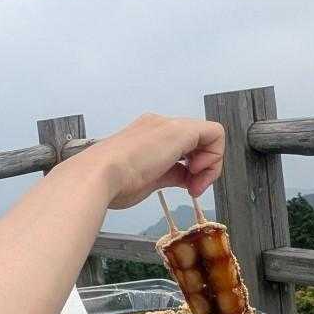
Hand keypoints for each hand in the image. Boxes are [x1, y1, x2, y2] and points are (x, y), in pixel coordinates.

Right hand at [70, 114, 226, 209]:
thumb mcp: (148, 181)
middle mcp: (158, 125)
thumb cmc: (111, 183)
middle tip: (194, 188)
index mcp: (146, 135)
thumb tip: (184, 179)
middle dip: (203, 167)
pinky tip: (198, 173)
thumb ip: (170, 175)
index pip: (182, 148)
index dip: (192, 169)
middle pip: (197, 141)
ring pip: (207, 136)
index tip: (187, 187)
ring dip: (210, 164)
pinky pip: (214, 134)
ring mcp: (168, 125)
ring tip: (196, 184)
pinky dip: (214, 156)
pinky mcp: (180, 130)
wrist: (98, 176)